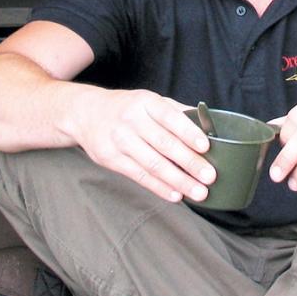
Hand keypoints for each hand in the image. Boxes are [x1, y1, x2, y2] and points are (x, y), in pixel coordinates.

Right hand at [72, 89, 214, 202]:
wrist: (86, 113)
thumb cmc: (127, 108)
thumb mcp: (149, 101)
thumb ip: (177, 112)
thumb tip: (209, 125)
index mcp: (146, 102)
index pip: (170, 117)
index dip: (188, 132)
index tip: (206, 147)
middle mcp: (131, 120)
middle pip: (164, 144)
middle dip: (189, 162)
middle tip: (210, 176)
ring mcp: (120, 141)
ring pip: (153, 164)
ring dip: (178, 180)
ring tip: (199, 192)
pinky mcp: (111, 159)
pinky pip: (139, 176)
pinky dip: (159, 187)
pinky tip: (176, 195)